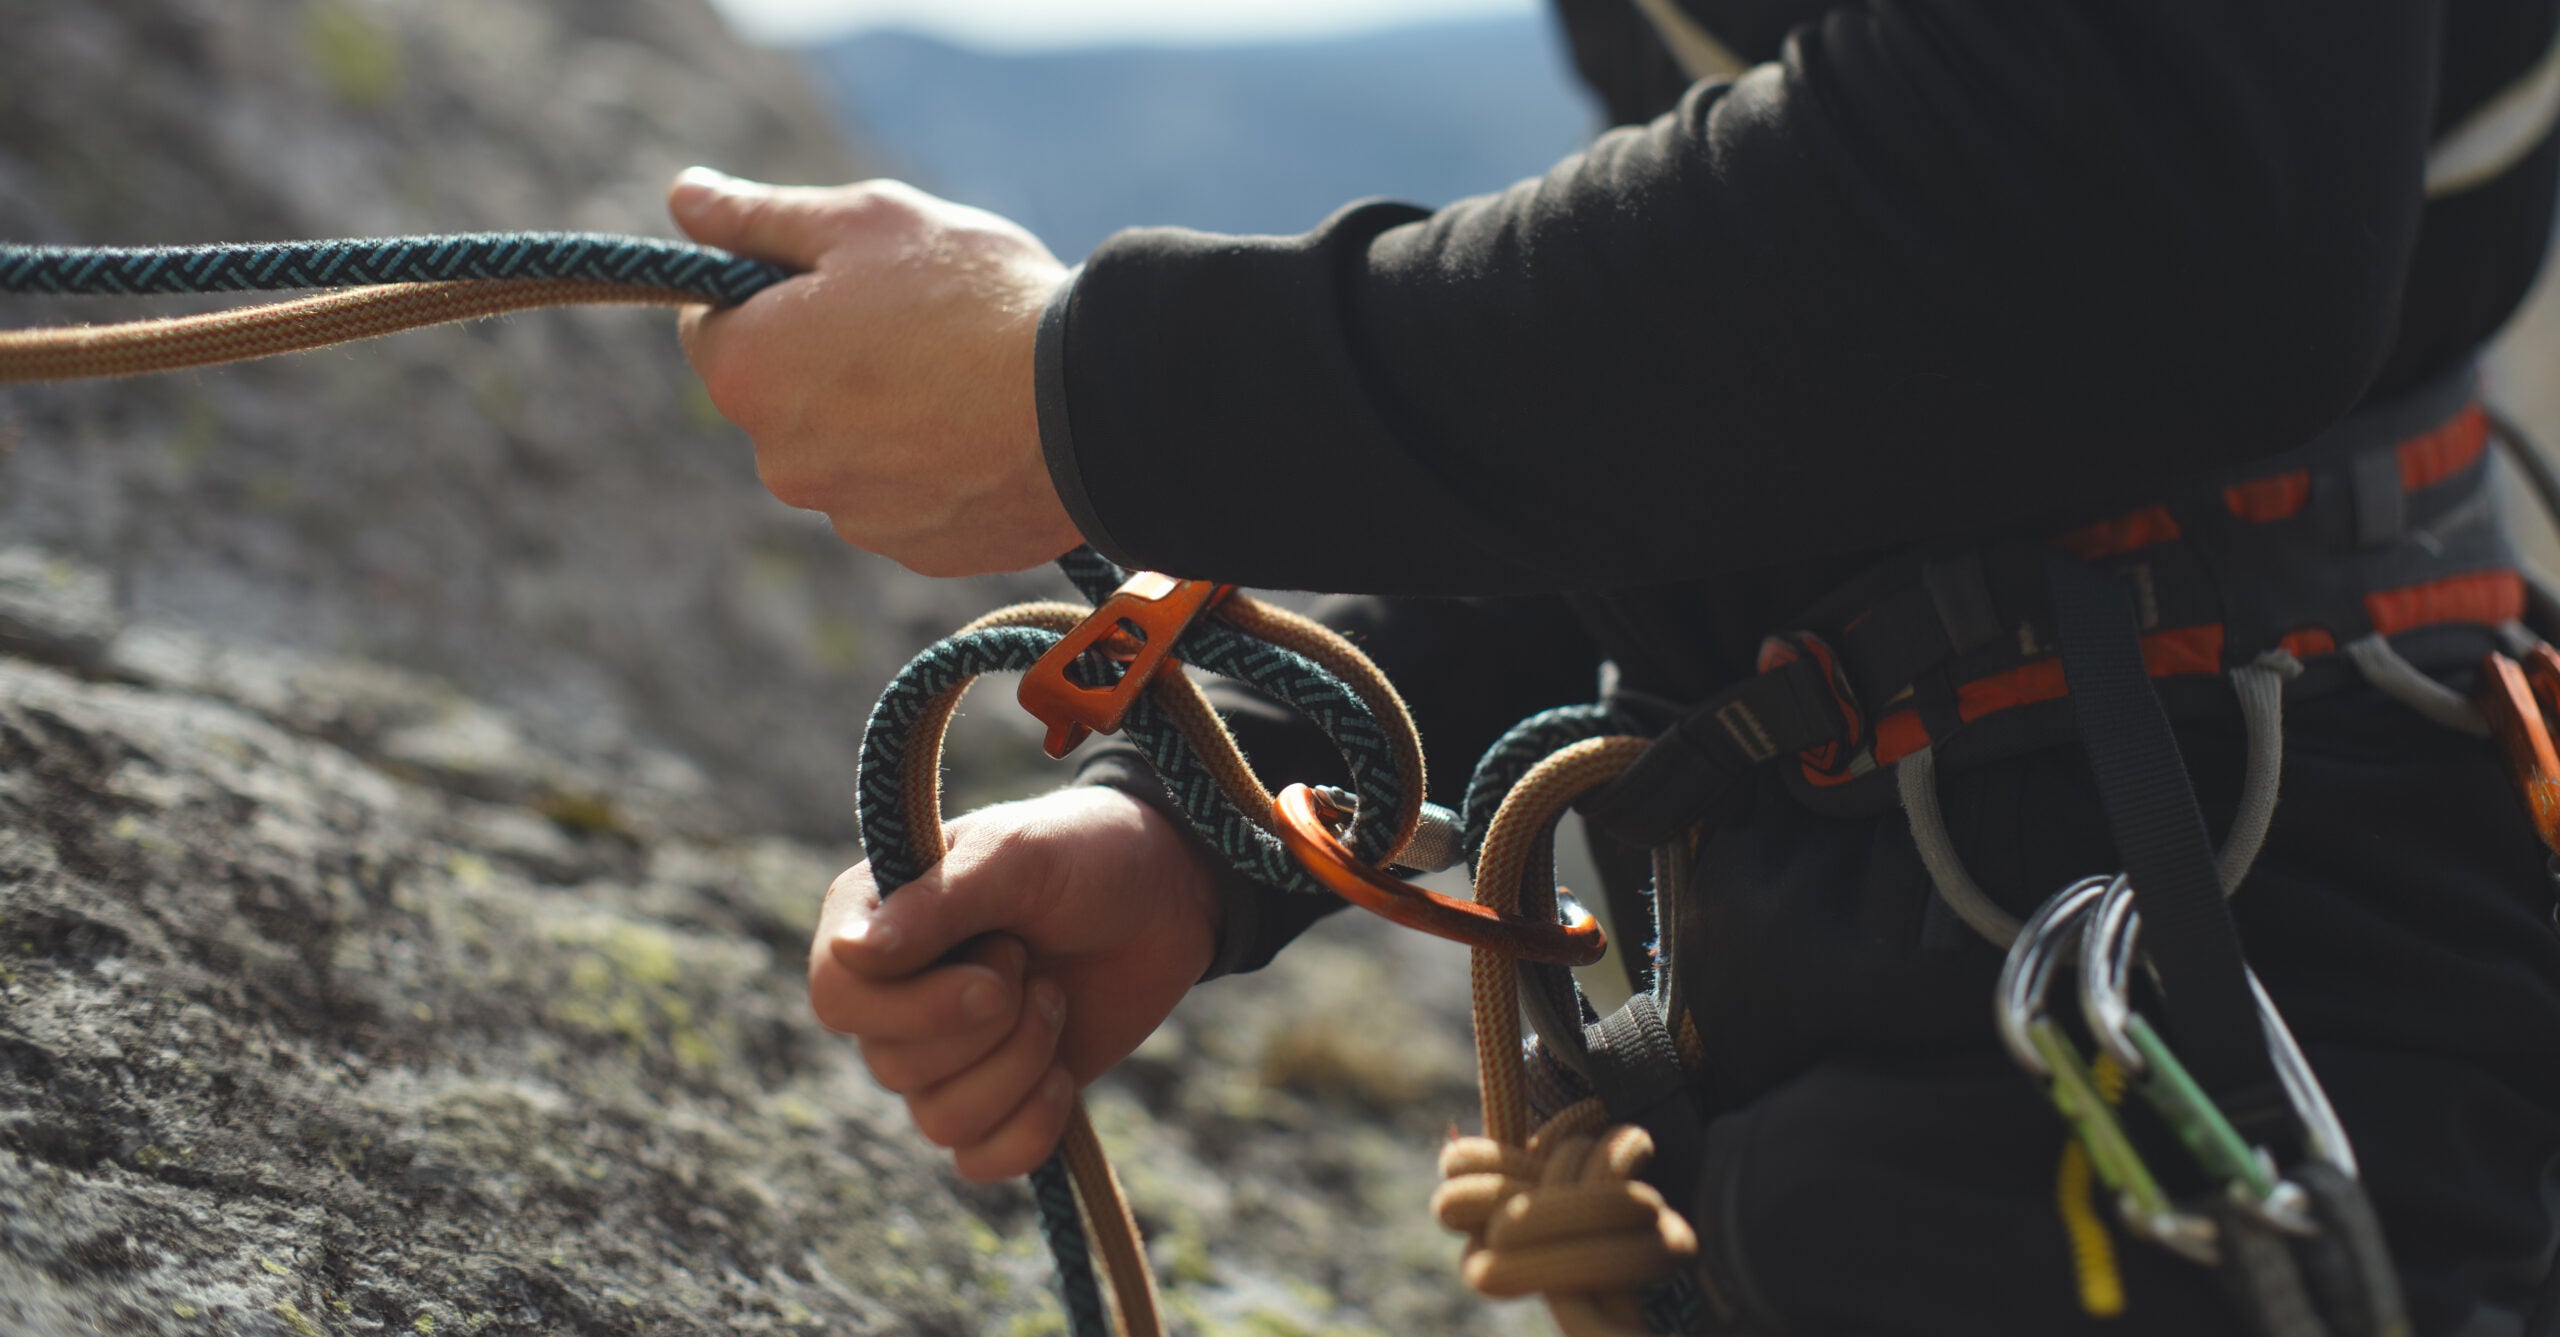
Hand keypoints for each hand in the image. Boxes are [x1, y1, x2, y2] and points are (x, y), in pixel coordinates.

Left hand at [669, 169, 1079, 577]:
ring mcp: (850, 516)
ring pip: (847, 450)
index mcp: (748, 371)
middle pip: (782, 394)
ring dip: (883, 417)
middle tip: (916, 322)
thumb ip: (760, 217)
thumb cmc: (973, 296)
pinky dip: (933, 467)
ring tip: (963, 377)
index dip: (769, 290)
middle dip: (828, 359)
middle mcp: (780, 461)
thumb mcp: (863, 222)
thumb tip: (685, 198)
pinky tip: (986, 431)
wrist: (1094, 403)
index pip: (711, 323)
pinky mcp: (917, 552)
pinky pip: (906, 498)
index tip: (836, 280)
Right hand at [808, 785, 1223, 1180]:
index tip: (997, 970)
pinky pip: (976, 1159)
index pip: (837, 996)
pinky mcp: (996, 1097)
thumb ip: (938, 903)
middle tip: (1031, 964)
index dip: (914, 1004)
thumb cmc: (1083, 854)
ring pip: (938, 1119)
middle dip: (986, 1025)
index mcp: (874, 919)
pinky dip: (1027, 1129)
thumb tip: (851, 954)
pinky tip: (1063, 1077)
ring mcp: (943, 1052)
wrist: (1166, 894)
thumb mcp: (1018, 857)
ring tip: (1056, 999)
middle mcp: (894, 992)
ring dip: (1017, 1066)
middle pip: (891, 1063)